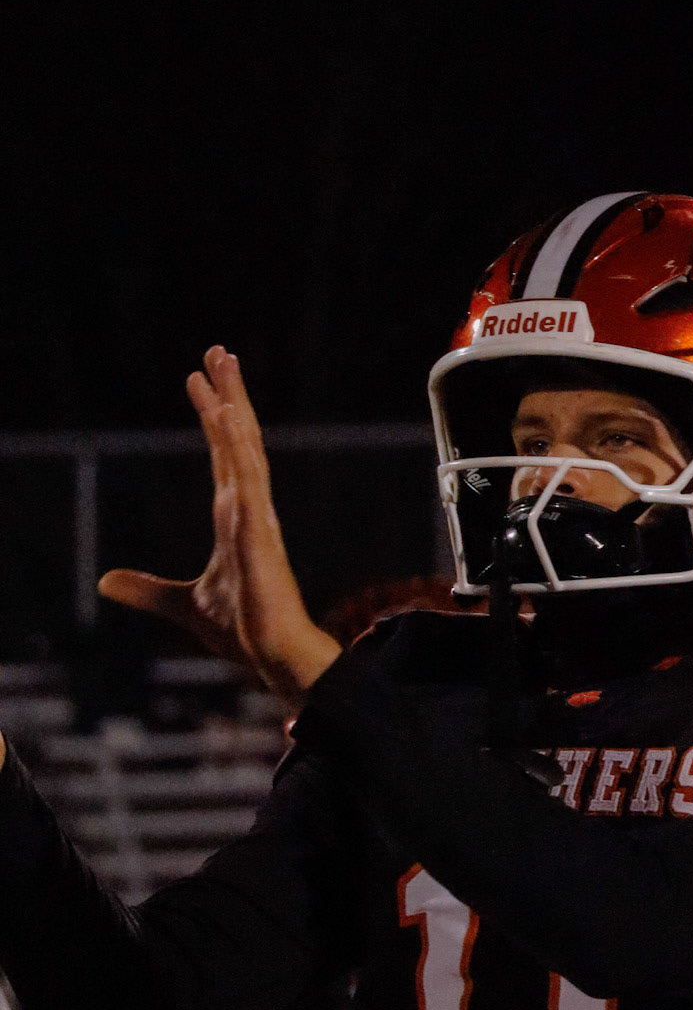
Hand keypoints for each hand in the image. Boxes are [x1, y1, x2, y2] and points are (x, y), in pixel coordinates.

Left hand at [99, 347, 340, 698]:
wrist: (271, 658)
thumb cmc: (240, 631)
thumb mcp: (179, 603)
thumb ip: (145, 589)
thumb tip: (104, 582)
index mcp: (234, 517)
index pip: (223, 455)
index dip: (213, 416)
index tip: (199, 378)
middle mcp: (248, 508)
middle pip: (238, 439)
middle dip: (229, 394)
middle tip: (219, 351)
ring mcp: (256, 516)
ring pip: (244, 449)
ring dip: (233, 405)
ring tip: (223, 366)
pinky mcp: (259, 533)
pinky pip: (248, 480)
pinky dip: (239, 447)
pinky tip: (230, 417)